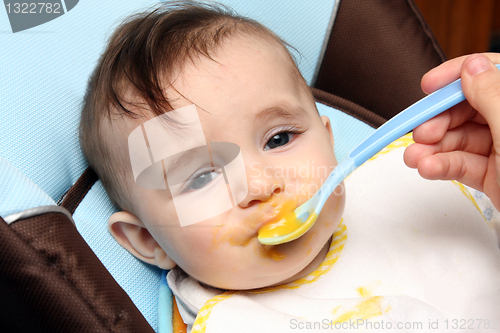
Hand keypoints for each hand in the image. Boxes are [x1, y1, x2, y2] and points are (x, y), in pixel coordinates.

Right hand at [404, 53, 499, 210]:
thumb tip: (472, 68)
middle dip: (439, 121)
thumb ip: (493, 95)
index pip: (490, 74)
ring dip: (432, 149)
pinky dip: (441, 167)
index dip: (457, 76)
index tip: (429, 86)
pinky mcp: (493, 175)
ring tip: (414, 158)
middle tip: (421, 132)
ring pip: (460, 140)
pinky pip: (462, 165)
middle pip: (468, 109)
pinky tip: (427, 168)